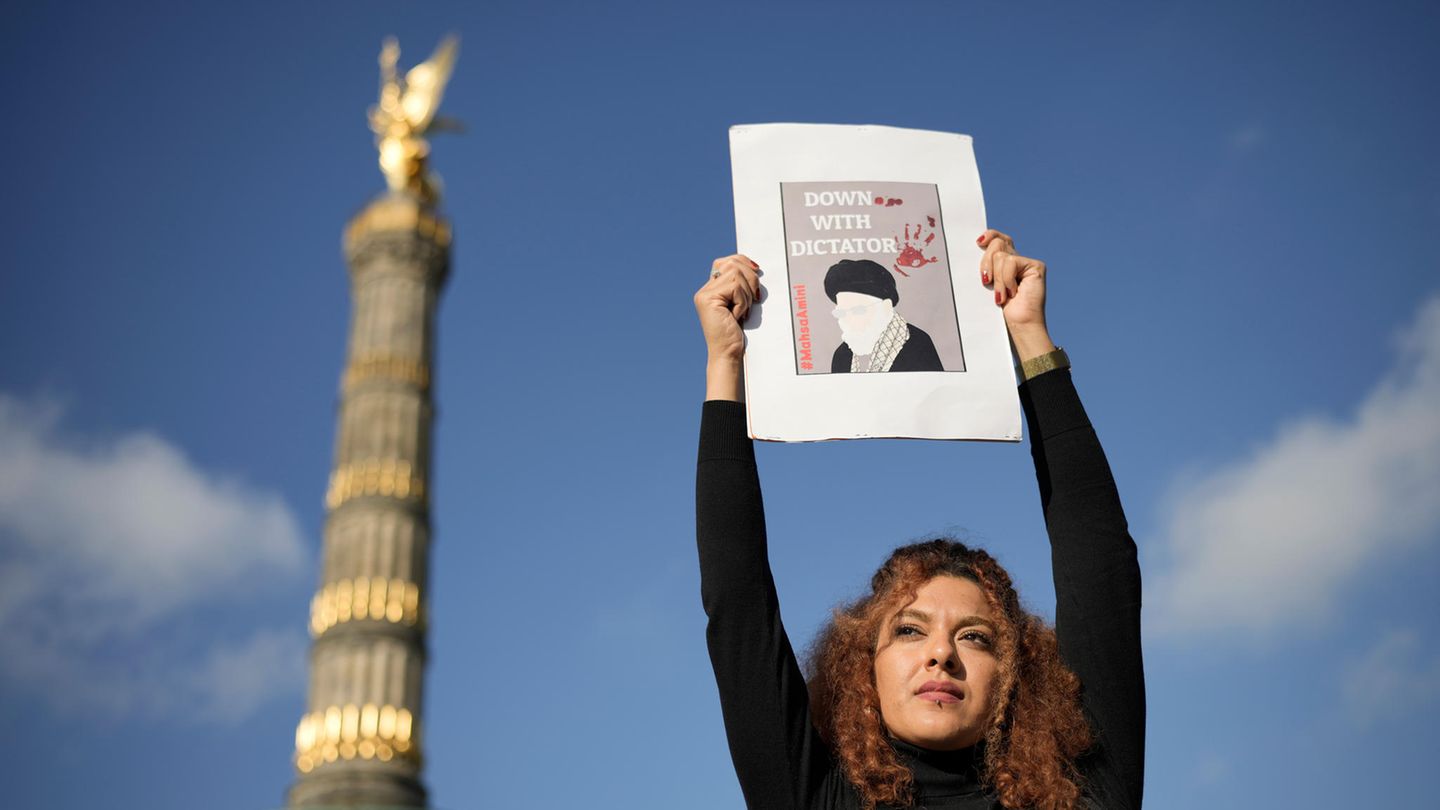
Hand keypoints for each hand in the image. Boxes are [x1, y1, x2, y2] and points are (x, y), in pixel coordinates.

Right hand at [695, 254, 761, 400]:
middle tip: (754, 298)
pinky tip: (737, 316)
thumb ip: (740, 287)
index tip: (757, 269)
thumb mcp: (740, 305)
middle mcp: (704, 290)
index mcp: (711, 289)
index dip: (743, 261)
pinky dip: (742, 302)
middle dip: (750, 277)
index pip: (726, 262)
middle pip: (732, 263)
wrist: (728, 354)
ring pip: (735, 274)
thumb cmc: (736, 334)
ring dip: (746, 293)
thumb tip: (753, 267)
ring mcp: (704, 294)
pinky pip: (735, 287)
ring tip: (742, 311)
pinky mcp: (708, 299)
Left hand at [978, 229, 1055, 361]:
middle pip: (998, 243)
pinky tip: (1012, 292)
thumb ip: (988, 266)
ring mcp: (1028, 262)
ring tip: (1002, 295)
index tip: (978, 242)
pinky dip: (1006, 279)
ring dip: (997, 279)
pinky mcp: (1036, 266)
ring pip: (1002, 255)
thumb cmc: (1002, 309)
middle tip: (986, 281)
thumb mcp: (990, 283)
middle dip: (987, 262)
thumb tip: (978, 247)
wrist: (1020, 324)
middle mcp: (1018, 259)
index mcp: (1006, 262)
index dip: (990, 235)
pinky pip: (1010, 262)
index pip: (998, 238)